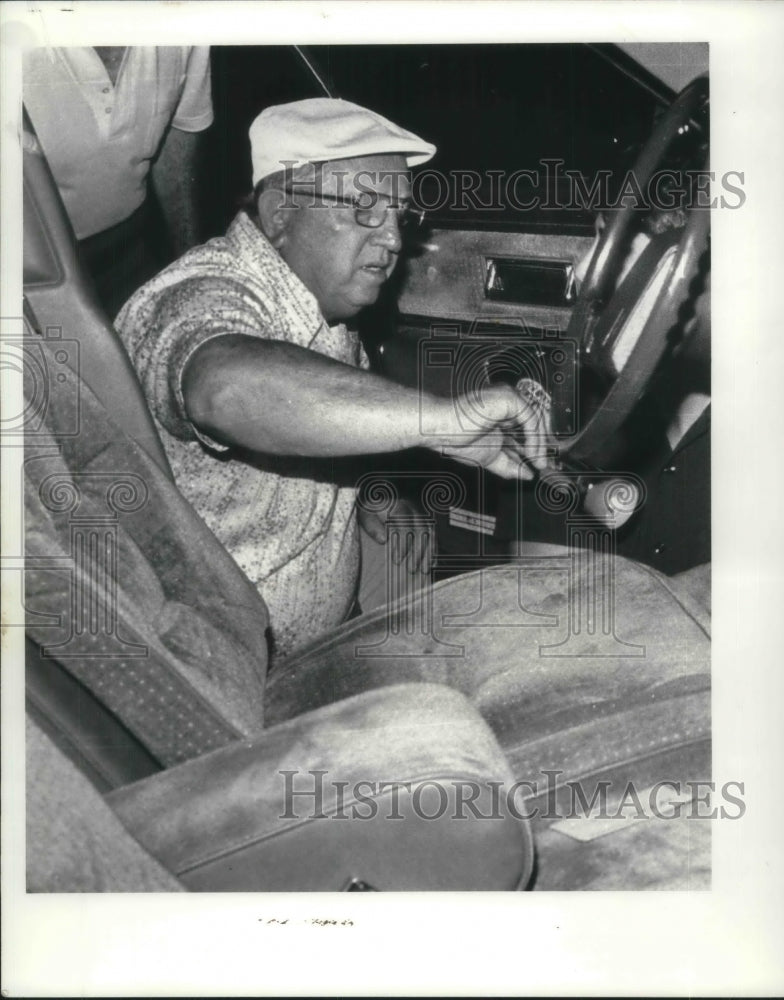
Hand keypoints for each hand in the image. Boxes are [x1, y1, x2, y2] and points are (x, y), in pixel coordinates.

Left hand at [357, 496, 432, 574]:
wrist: (379, 498)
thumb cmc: (371, 510)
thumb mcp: (366, 516)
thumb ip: (373, 527)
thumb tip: (383, 539)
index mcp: (396, 506)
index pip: (403, 525)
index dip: (402, 543)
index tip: (397, 560)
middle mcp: (412, 509)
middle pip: (420, 530)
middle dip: (417, 551)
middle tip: (411, 568)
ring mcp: (421, 515)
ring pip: (430, 533)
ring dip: (428, 553)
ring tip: (424, 570)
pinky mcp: (425, 521)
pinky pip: (433, 535)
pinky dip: (434, 550)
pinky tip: (433, 563)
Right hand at [439, 382, 553, 479]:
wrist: (443, 430)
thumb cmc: (457, 438)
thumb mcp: (491, 458)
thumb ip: (510, 466)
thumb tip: (528, 474)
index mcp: (502, 414)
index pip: (528, 428)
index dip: (536, 446)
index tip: (539, 463)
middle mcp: (508, 403)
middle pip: (537, 421)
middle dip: (543, 444)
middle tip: (543, 464)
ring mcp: (510, 398)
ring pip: (537, 419)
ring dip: (540, 444)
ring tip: (537, 462)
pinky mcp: (510, 399)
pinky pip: (531, 419)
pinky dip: (534, 438)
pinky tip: (531, 453)